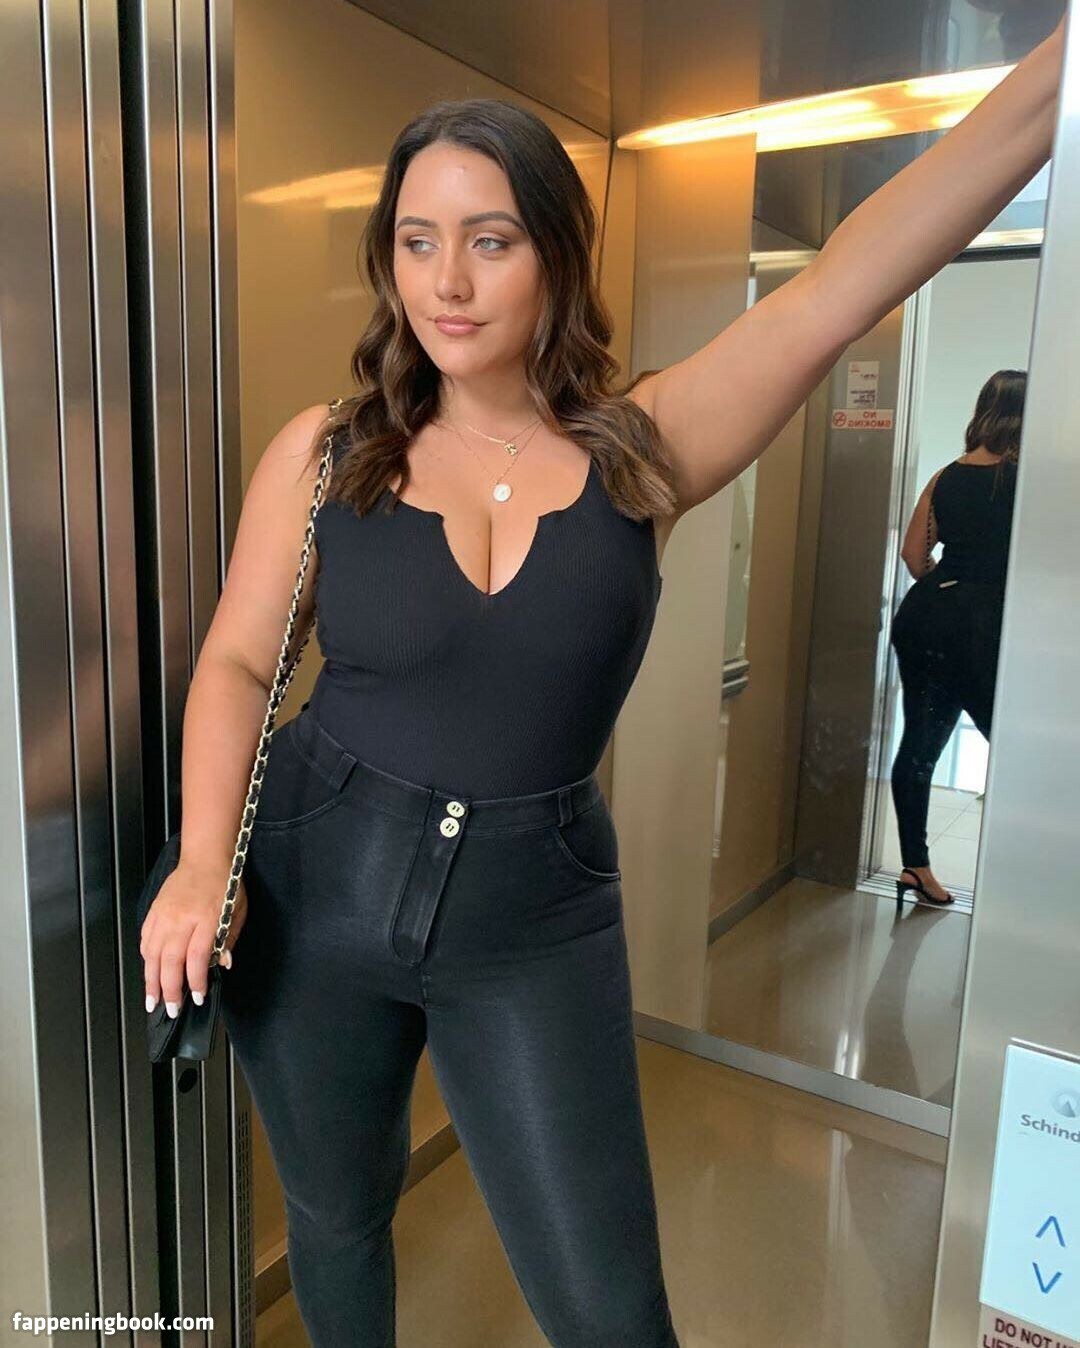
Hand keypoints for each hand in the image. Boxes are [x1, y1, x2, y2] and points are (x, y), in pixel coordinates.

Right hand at [140, 860, 247, 1016]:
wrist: (204, 858)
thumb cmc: (225, 883)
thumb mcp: (238, 910)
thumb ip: (230, 938)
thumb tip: (223, 964)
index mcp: (207, 918)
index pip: (197, 957)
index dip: (195, 980)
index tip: (197, 997)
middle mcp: (181, 919)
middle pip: (171, 960)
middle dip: (169, 989)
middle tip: (170, 1010)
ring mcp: (164, 915)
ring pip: (153, 954)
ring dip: (151, 980)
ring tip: (152, 1000)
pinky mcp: (154, 911)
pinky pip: (145, 940)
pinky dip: (146, 959)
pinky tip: (149, 972)